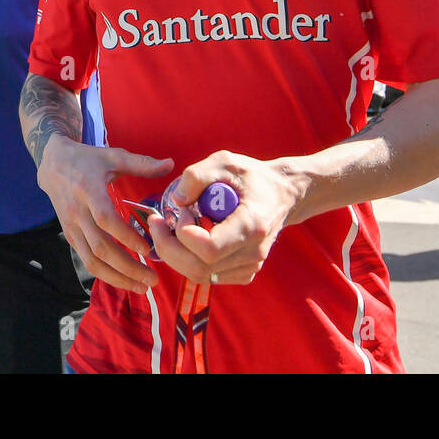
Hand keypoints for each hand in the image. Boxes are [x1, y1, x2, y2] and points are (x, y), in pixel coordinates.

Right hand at [36, 137, 172, 292]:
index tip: (147, 249)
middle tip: (152, 279)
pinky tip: (124, 280)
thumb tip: (170, 164)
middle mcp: (77, 213)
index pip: (106, 219)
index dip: (126, 236)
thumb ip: (141, 163)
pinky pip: (86, 260)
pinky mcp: (70, 236)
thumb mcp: (112, 156)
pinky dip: (104, 274)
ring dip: (116, 277)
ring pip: (91, 260)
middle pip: (100, 248)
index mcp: (88, 191)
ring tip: (141, 286)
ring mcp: (71, 228)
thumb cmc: (86, 159)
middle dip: (127, 267)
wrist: (52, 165)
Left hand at [148, 150, 301, 285]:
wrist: (282, 195)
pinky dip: (189, 260)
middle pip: (199, 268)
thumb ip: (197, 175)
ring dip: (175, 254)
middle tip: (156, 223)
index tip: (182, 209)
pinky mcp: (245, 273)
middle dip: (168, 247)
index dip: (185, 233)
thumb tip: (176, 202)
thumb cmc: (252, 177)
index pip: (209, 249)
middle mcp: (253, 252)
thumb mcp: (225, 162)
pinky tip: (189, 238)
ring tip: (169, 227)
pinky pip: (207, 276)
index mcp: (252, 225)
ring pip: (199, 275)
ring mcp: (250, 266)